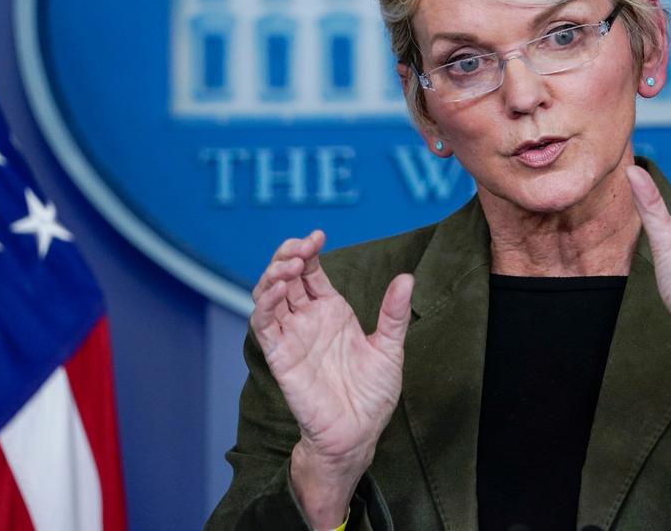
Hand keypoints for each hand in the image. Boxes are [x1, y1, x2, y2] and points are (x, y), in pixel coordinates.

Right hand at [250, 231, 413, 523]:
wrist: (358, 433)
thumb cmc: (373, 394)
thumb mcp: (390, 348)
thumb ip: (394, 314)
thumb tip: (406, 278)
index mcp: (332, 311)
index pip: (311, 271)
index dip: (307, 250)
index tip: (317, 236)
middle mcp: (308, 319)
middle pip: (285, 276)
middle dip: (287, 255)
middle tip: (301, 246)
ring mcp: (292, 336)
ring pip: (269, 295)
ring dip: (273, 275)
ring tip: (288, 264)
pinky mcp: (280, 356)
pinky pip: (264, 325)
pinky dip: (265, 304)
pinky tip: (277, 290)